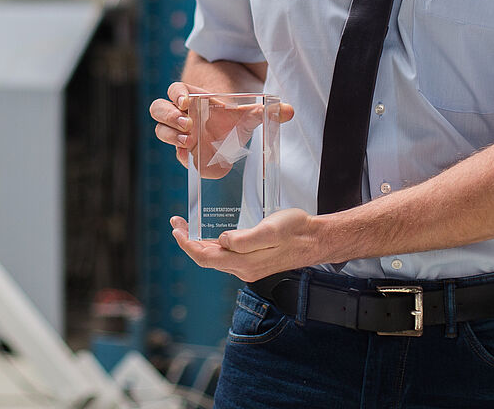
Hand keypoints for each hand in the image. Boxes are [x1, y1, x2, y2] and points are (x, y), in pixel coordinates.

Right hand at [150, 82, 292, 175]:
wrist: (226, 133)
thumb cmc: (230, 117)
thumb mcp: (245, 113)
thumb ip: (263, 112)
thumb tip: (288, 111)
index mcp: (191, 98)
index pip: (174, 91)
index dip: (176, 95)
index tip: (187, 102)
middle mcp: (180, 114)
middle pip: (158, 109)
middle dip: (168, 116)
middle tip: (186, 123)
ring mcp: (179, 133)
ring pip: (161, 129)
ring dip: (170, 135)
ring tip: (187, 141)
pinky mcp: (183, 151)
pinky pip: (175, 152)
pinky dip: (180, 155)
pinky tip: (191, 158)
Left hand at [170, 208, 322, 282]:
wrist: (316, 239)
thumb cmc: (296, 230)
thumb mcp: (270, 230)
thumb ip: (245, 239)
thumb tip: (222, 240)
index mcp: (244, 263)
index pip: (205, 257)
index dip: (187, 245)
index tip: (176, 230)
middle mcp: (243, 269)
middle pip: (206, 259)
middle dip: (188, 242)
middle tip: (176, 223)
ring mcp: (248, 267)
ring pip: (215, 258)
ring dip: (198, 243)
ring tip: (187, 227)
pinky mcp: (254, 261)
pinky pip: (226, 256)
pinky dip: (212, 245)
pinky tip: (210, 235)